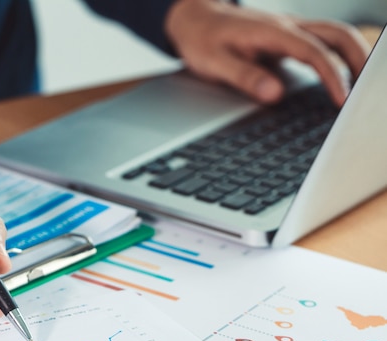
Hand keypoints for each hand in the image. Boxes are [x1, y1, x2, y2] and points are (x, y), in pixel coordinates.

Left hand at [164, 0, 371, 105]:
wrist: (193, 18)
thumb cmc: (201, 39)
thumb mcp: (213, 62)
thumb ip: (243, 76)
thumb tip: (273, 93)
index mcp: (271, 32)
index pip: (313, 51)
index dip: (332, 75)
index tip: (343, 99)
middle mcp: (286, 27)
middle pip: (337, 34)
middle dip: (359, 60)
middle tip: (369, 92)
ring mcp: (289, 30)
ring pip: (334, 35)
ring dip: (354, 56)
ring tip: (363, 85)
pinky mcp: (287, 37)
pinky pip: (322, 42)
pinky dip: (339, 56)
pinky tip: (342, 75)